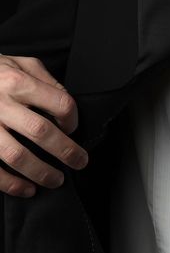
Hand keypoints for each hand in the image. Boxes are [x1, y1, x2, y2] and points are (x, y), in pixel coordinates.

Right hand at [0, 55, 87, 197]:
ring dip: (41, 172)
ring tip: (56, 180)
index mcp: (16, 82)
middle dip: (66, 151)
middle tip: (80, 162)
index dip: (72, 119)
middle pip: (41, 131)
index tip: (72, 128)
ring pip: (17, 155)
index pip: (59, 103)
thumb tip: (65, 100)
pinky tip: (26, 189)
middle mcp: (0, 104)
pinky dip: (11, 184)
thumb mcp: (19, 63)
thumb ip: (44, 79)